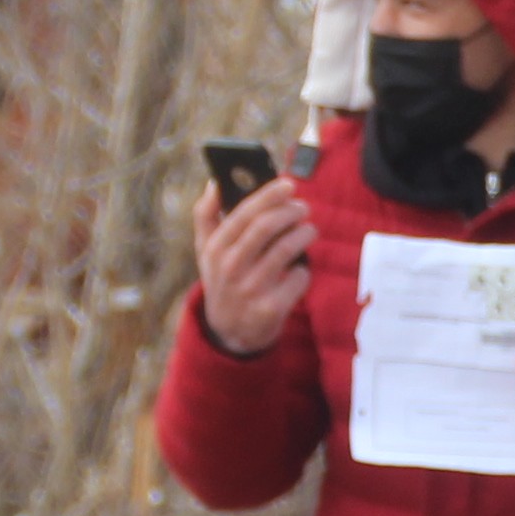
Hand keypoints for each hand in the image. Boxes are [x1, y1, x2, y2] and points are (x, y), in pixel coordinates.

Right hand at [189, 175, 317, 357]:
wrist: (229, 332)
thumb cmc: (222, 279)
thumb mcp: (205, 251)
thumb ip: (206, 215)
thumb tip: (215, 183)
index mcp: (214, 249)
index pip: (244, 213)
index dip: (268, 195)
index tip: (288, 184)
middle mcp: (230, 268)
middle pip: (267, 227)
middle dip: (290, 211)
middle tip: (303, 207)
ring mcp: (251, 290)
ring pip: (287, 250)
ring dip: (304, 234)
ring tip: (309, 231)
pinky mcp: (271, 309)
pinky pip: (299, 277)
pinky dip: (305, 269)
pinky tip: (301, 268)